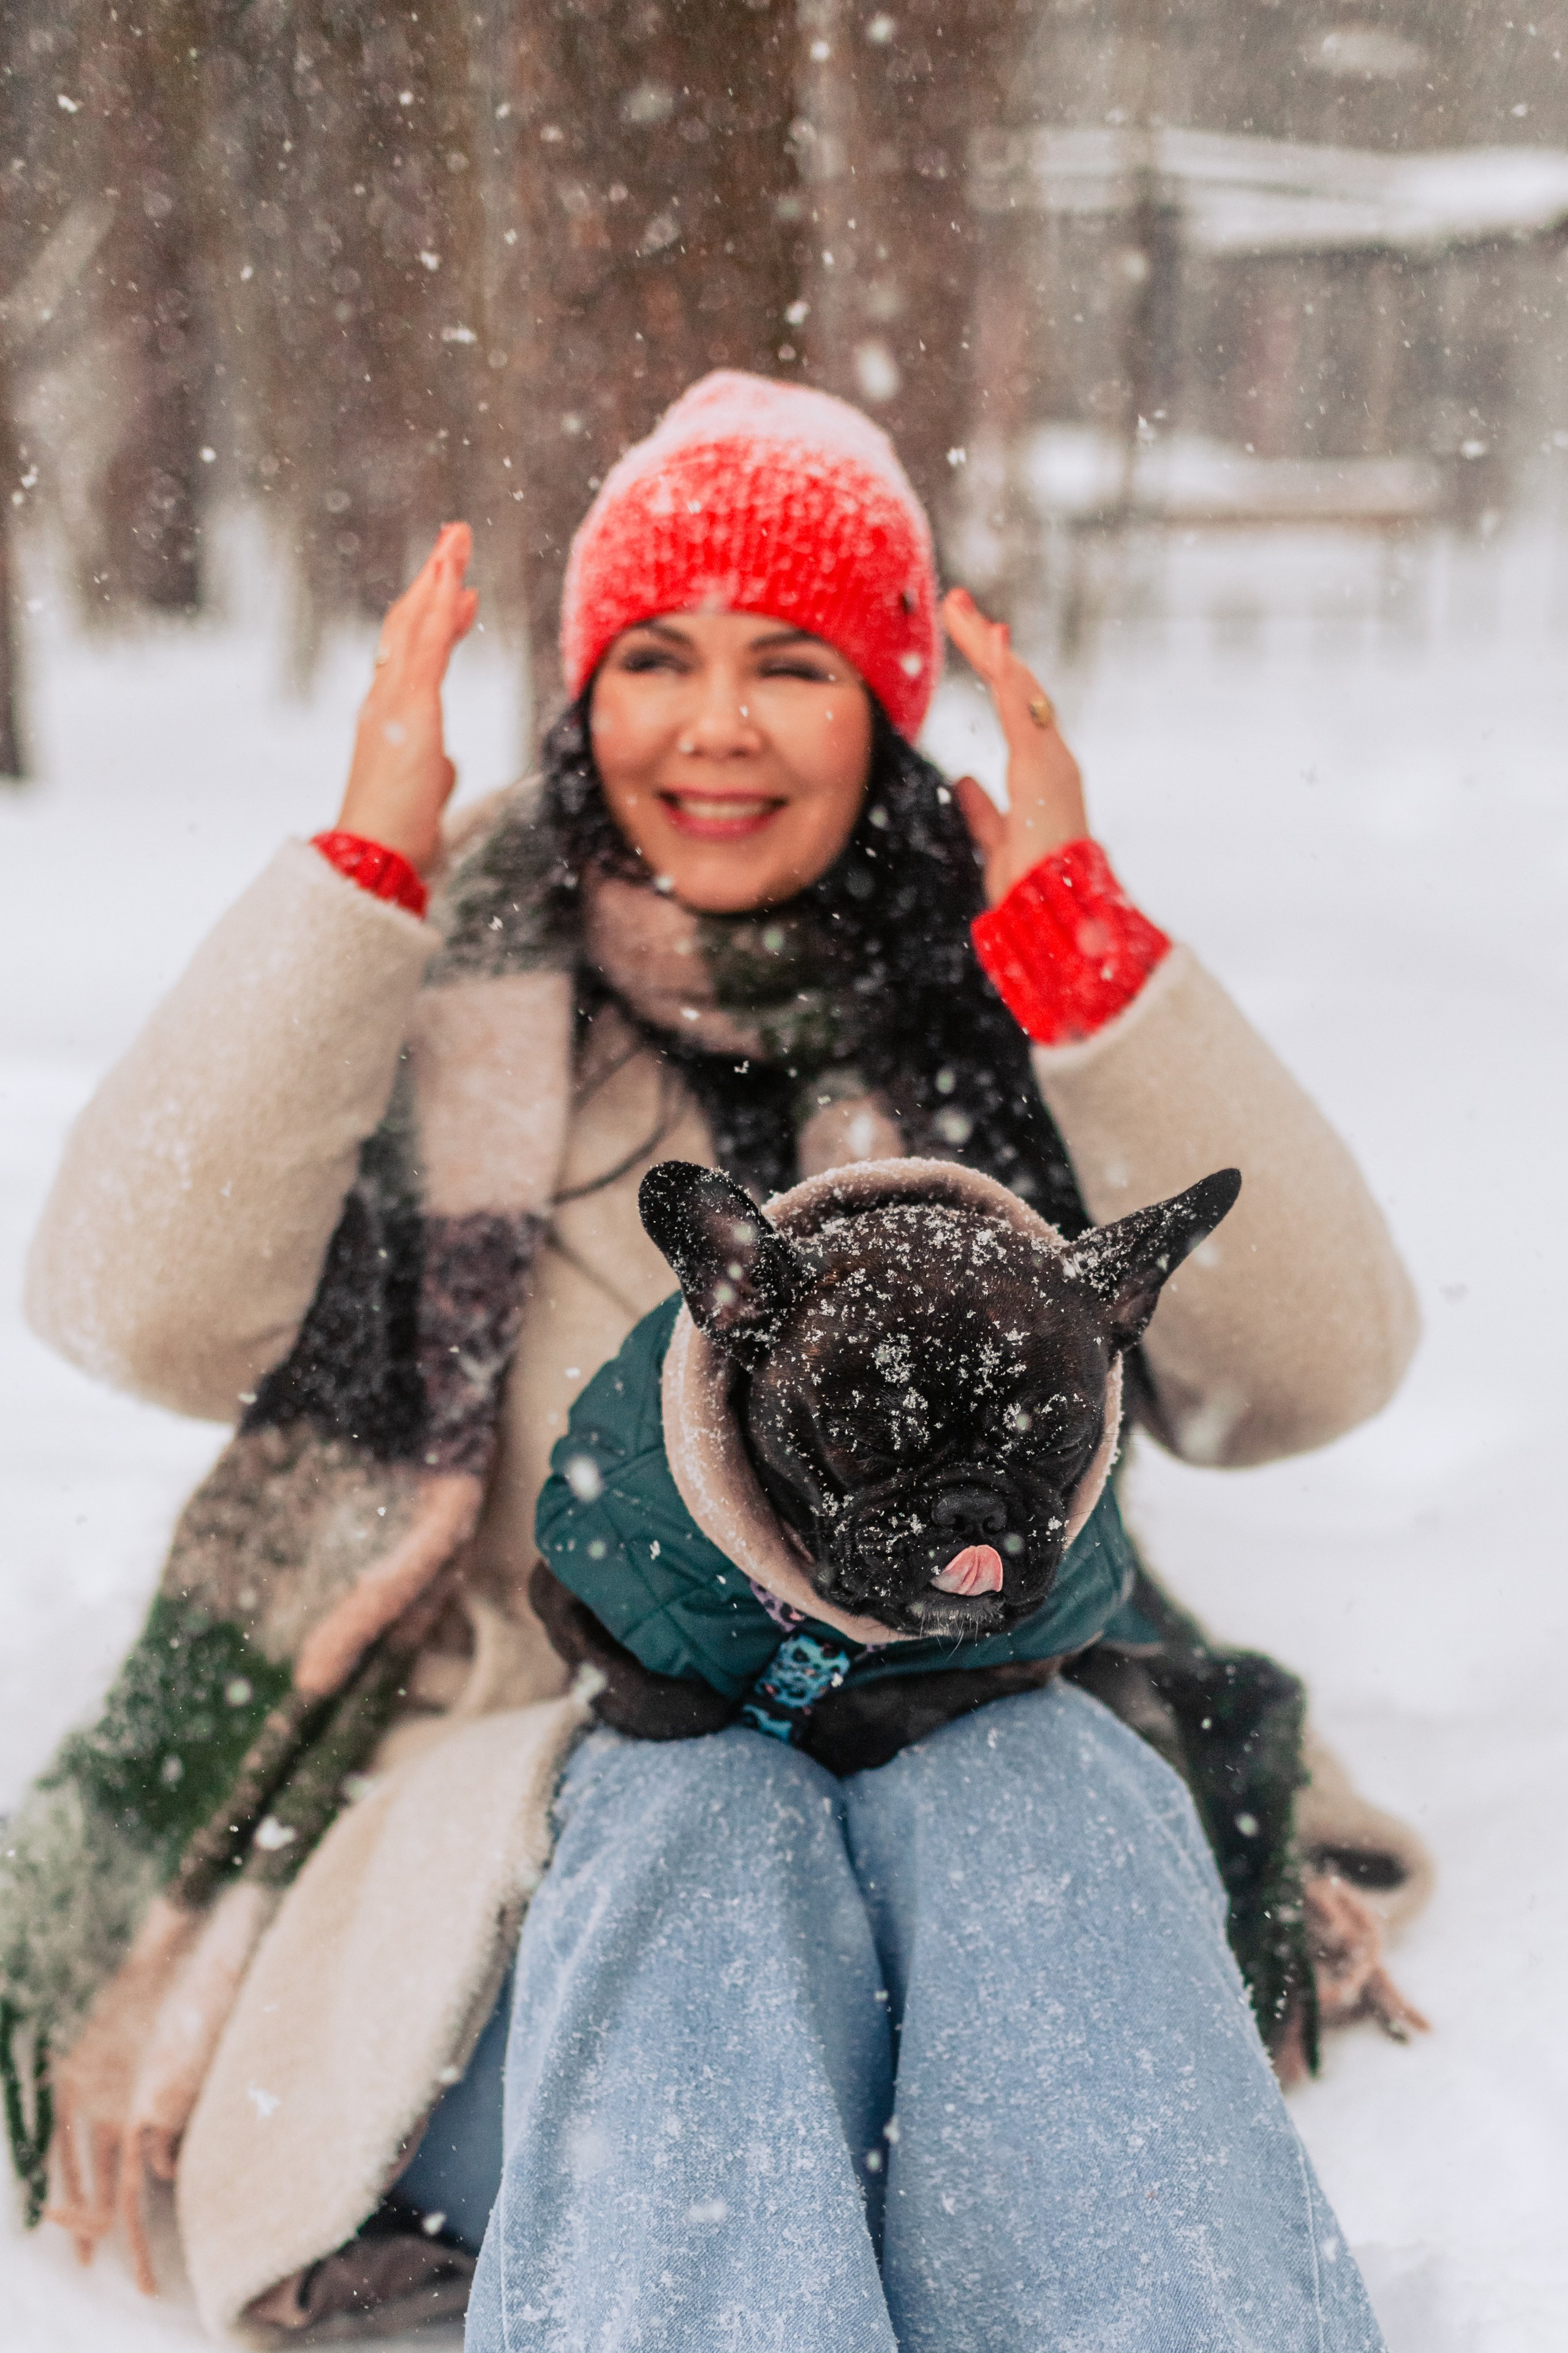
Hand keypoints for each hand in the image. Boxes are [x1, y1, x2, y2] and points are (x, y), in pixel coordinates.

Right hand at [335, 522, 478, 874]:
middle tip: (454, 541)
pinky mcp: (409, 706)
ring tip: (456, 537)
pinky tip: (455, 576)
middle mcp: (385, 699)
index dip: (437, 620)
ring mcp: (393, 699)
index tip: (461, 595)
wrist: (375, 855)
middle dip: (434, 580)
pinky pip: (426, 644)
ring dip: (438, 576)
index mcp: (391, 719)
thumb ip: (435, 773)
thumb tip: (446, 767)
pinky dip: (439, 606)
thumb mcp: (426, 795)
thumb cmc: (399, 835)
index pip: (415, 656)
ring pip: (416, 623)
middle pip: (409, 625)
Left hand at [942, 587, 1088, 906]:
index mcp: (1040, 772)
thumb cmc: (1033, 891)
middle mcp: (1050, 757)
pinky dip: (1008, 671)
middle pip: (1016, 685)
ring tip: (961, 606)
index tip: (976, 634)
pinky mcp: (1043, 765)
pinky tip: (993, 637)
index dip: (995, 669)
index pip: (1014, 707)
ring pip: (1018, 686)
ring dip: (989, 644)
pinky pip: (1024, 709)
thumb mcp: (997, 842)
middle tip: (956, 602)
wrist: (1058, 920)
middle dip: (986, 642)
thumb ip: (983, 811)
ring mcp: (1050, 758)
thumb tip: (964, 781)